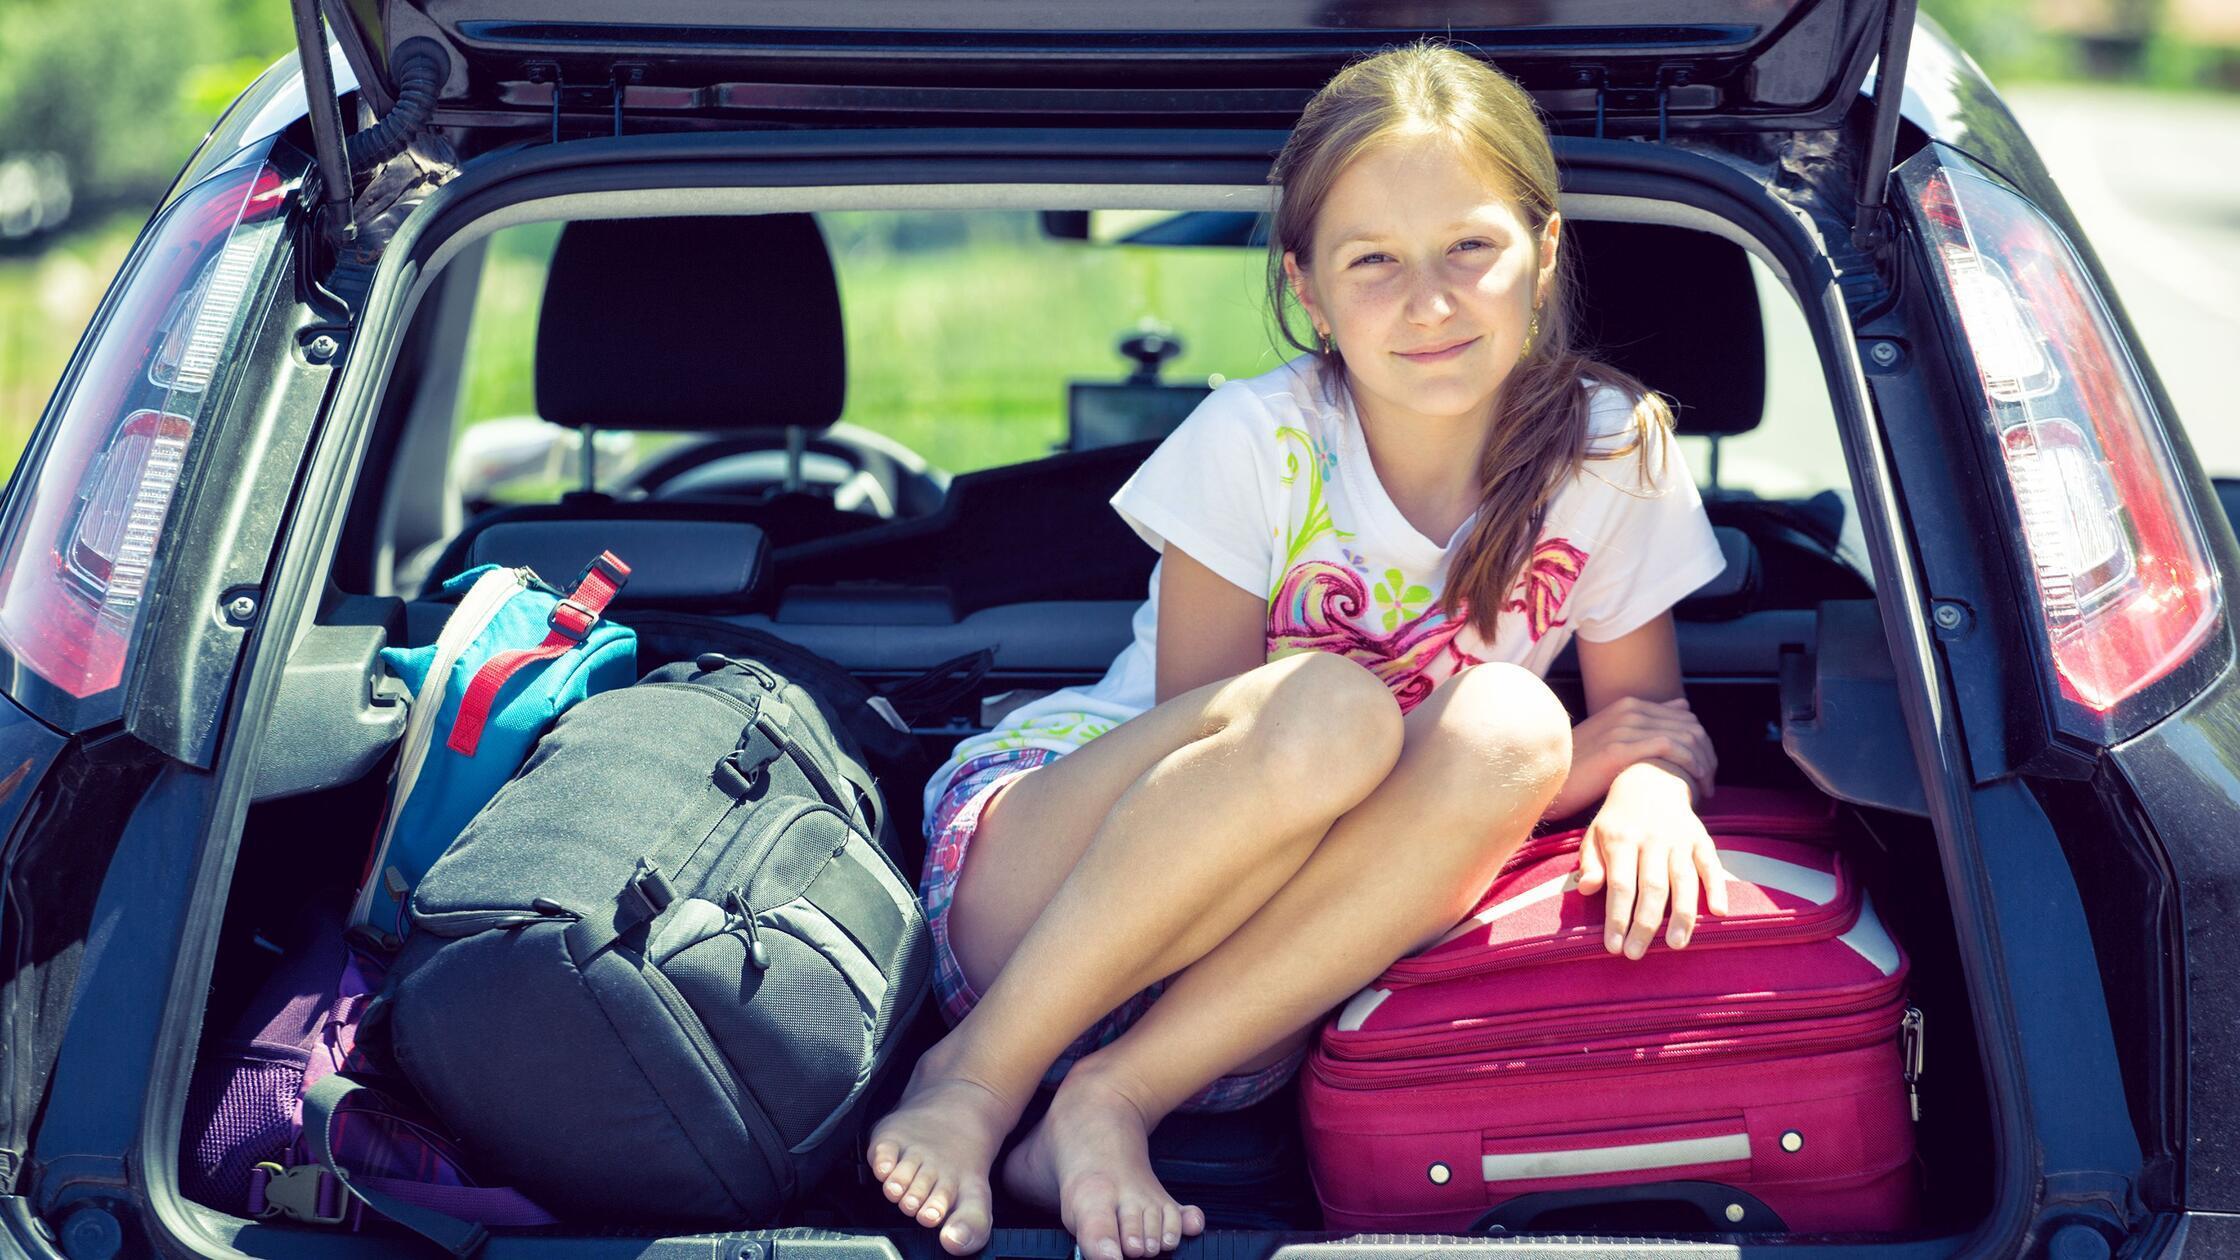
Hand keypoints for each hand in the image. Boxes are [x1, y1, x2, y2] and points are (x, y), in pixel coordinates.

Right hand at [1544, 696, 1717, 820]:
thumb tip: (1683, 707)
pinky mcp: (1620, 747)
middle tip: (1711, 782)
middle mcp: (1630, 710)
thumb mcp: (1612, 738)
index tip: (1706, 771)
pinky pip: (1671, 748)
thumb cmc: (1580, 766)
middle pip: (1691, 726)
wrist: (1547, 779)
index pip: (1686, 718)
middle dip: (1708, 756)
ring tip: (1706, 788)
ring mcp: (1624, 726)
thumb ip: (1645, 724)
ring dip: (1704, 764)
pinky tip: (1694, 784)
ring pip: (1686, 736)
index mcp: (1629, 705)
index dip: (1703, 745)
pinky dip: (1690, 766)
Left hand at [1575, 762, 1731, 958]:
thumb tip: (1587, 890)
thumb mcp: (1594, 835)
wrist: (1651, 781)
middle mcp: (1652, 840)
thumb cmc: (1618, 820)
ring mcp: (1680, 839)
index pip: (1620, 884)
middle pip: (1651, 887)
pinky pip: (1712, 865)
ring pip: (1684, 880)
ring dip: (1682, 915)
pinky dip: (1718, 887)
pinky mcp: (1701, 839)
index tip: (1613, 946)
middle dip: (1644, 924)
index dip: (1617, 917)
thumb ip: (1590, 863)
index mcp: (1621, 839)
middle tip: (1637, 954)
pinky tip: (1719, 912)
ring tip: (1675, 944)